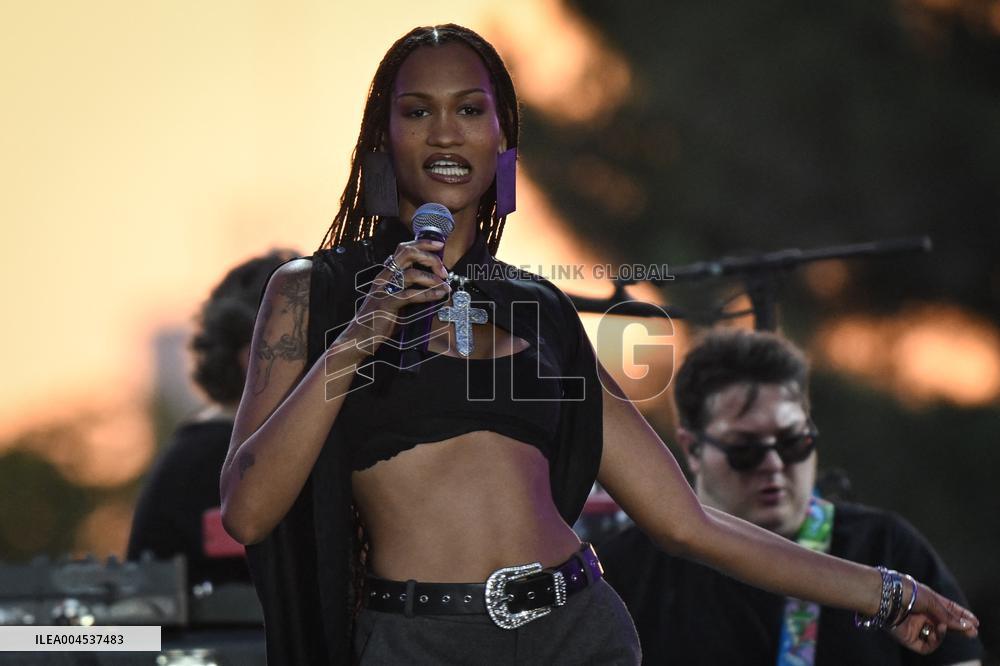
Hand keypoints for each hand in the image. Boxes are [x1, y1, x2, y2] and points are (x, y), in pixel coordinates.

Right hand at [348, 238, 450, 352]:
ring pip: (412, 274)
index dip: (423, 243)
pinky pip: (410, 295)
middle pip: (408, 253)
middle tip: (443, 271)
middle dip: (430, 258)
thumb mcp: (397, 299)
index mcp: (387, 273)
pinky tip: (437, 296)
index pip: (404, 248)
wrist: (360, 336)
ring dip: (432, 279)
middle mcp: (384, 276)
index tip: (439, 245)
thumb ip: (411, 289)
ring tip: (444, 287)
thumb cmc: (381, 318)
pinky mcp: (386, 304)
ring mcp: (384, 289)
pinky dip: (427, 294)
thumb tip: (436, 284)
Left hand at [889, 579, 978, 654]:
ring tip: (943, 626)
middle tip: (972, 632)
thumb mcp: (932, 601)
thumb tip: (966, 626)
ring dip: (944, 633)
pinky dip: (935, 641)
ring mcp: (915, 627)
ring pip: (937, 636)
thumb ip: (947, 615)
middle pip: (944, 625)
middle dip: (958, 628)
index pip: (947, 610)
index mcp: (926, 600)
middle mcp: (921, 614)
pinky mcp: (908, 639)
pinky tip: (936, 631)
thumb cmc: (907, 592)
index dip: (961, 616)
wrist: (885, 597)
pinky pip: (926, 646)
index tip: (975, 621)